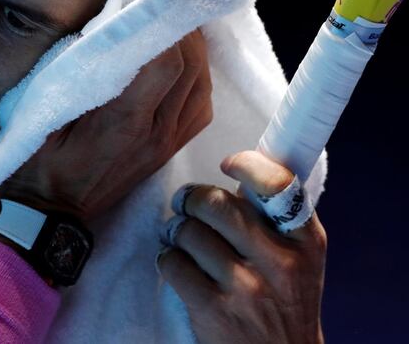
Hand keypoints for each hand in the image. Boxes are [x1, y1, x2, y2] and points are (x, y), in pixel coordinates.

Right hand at [0, 27, 212, 222]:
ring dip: (194, 52)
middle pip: (192, 68)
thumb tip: (106, 28)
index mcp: (124, 121)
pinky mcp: (169, 150)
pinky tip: (183, 64)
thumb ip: (78, 70)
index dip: (165, 24)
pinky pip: (200, 107)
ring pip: (202, 85)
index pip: (168, 62)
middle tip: (164, 3)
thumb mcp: (47, 111)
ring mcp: (166, 143)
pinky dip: (197, 78)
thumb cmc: (40, 159)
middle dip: (183, 30)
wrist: (51, 210)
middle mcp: (155, 132)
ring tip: (174, 27)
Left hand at [157, 150, 326, 343]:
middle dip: (192, 198)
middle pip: (217, 204)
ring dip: (177, 230)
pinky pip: (173, 263)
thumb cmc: (285, 300)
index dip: (246, 164)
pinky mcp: (214, 310)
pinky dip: (167, 258)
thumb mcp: (300, 259)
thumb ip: (275, 219)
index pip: (277, 184)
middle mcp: (280, 263)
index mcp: (306, 242)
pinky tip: (176, 264)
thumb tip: (234, 174)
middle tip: (186, 203)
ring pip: (189, 232)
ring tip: (181, 237)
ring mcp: (246, 288)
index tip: (227, 165)